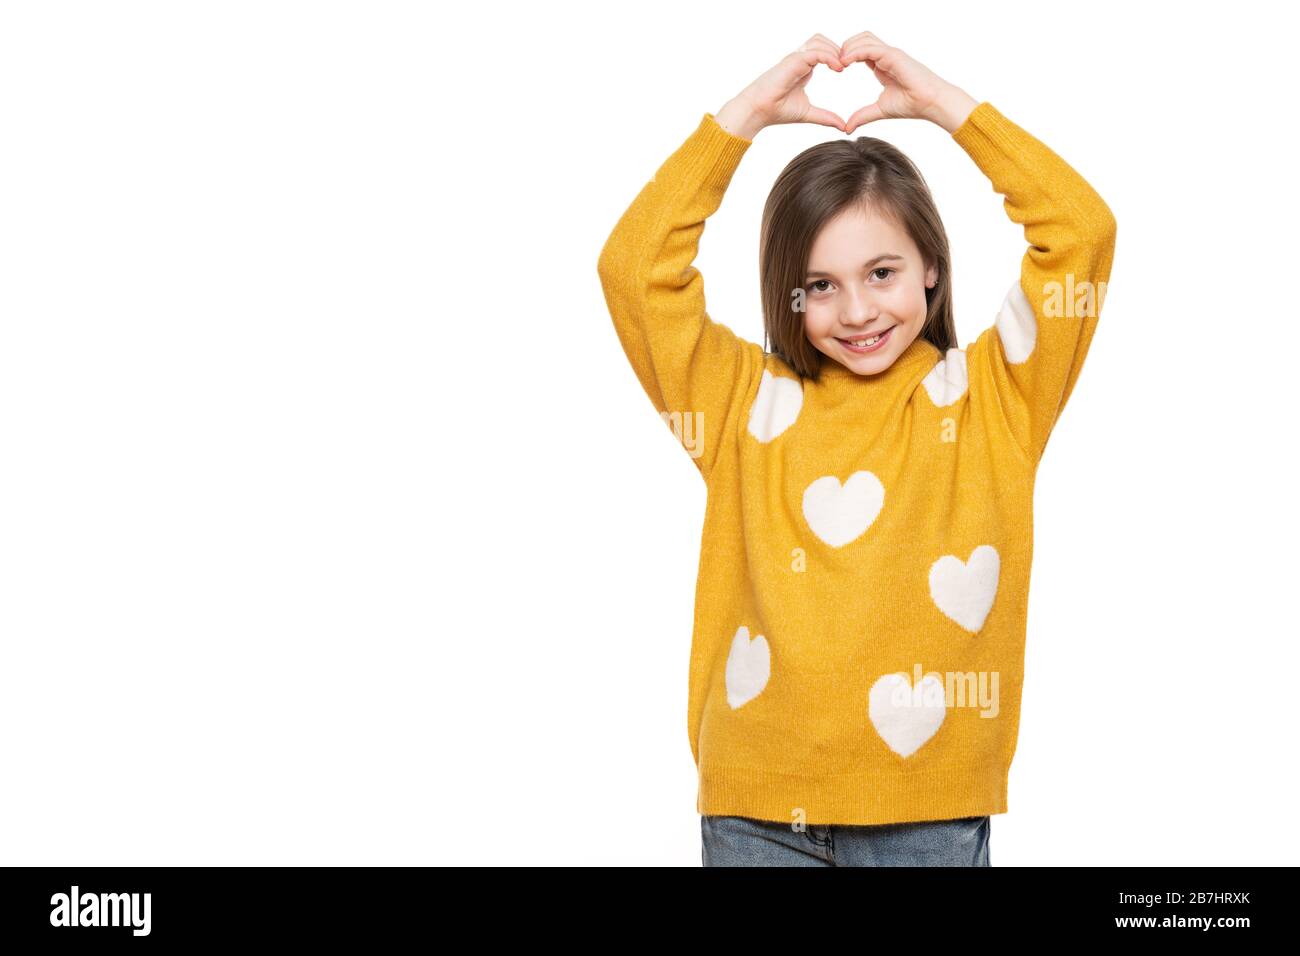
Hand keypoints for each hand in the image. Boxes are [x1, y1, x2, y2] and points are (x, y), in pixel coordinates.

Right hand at [714, 34, 849, 139]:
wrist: (758, 111)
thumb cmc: (777, 110)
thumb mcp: (808, 113)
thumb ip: (826, 117)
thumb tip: (842, 126)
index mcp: (802, 67)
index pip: (822, 50)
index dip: (836, 56)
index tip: (846, 69)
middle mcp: (799, 60)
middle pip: (822, 40)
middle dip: (838, 49)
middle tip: (848, 65)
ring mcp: (795, 59)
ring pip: (819, 41)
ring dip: (834, 51)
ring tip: (842, 67)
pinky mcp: (793, 61)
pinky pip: (815, 52)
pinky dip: (829, 57)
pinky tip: (838, 69)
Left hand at [838, 32, 976, 133]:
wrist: (930, 103)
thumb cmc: (912, 104)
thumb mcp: (880, 110)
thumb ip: (863, 116)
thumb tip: (847, 128)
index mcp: (882, 65)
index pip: (861, 50)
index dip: (846, 55)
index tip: (836, 68)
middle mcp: (886, 56)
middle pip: (861, 39)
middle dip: (844, 47)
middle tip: (833, 63)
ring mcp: (890, 53)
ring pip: (865, 39)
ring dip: (848, 47)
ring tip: (838, 62)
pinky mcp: (894, 55)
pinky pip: (871, 47)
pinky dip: (856, 52)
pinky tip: (845, 62)